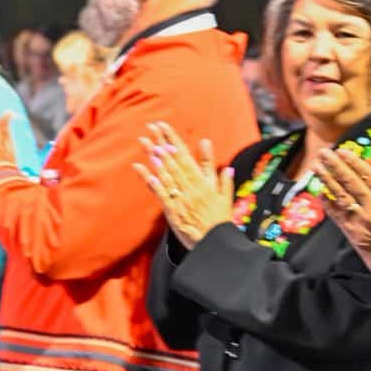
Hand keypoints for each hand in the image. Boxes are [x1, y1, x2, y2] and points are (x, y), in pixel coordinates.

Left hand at [136, 122, 231, 246]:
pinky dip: (154, 184)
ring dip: (156, 158)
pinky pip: (163, 196)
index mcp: (203, 182)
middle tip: (150, 127)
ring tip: (146, 143)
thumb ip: (222, 177)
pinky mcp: (174, 213)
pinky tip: (146, 172)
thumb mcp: (224, 196)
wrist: (215, 244)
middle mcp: (192, 188)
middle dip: (162, 142)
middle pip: (174, 161)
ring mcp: (182, 199)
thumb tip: (222, 163)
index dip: (174, 140)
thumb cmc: (220, 221)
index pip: (186, 155)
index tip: (164, 126)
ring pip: (167, 175)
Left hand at [319, 147, 370, 301]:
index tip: (343, 152)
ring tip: (316, 168)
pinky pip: (338, 218)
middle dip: (335, 166)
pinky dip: (328, 205)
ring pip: (341, 196)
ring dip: (326, 181)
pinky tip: (320, 195)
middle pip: (351, 182)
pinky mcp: (356, 238)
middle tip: (323, 154)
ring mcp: (363, 223)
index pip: (369, 175)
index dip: (353, 162)